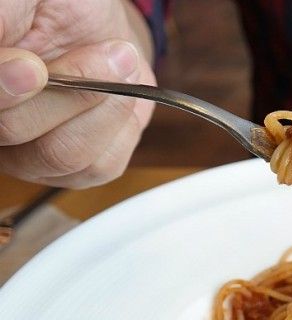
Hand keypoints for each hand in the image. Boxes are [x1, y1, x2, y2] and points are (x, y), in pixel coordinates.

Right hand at [0, 0, 154, 187]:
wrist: (105, 35)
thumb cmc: (62, 11)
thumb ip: (4, 16)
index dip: (3, 86)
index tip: (32, 68)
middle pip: (10, 128)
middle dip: (70, 90)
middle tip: (110, 55)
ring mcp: (28, 156)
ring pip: (59, 153)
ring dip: (103, 107)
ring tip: (122, 66)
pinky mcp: (74, 173)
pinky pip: (98, 165)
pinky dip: (121, 127)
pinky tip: (120, 99)